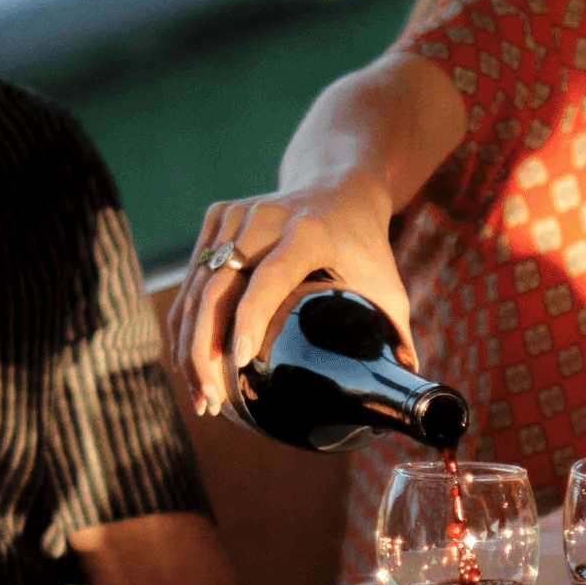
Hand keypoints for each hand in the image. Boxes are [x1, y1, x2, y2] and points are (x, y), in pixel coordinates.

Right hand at [170, 185, 410, 415]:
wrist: (339, 183)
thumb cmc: (365, 243)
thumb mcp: (387, 281)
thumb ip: (396, 334)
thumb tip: (401, 391)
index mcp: (308, 230)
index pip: (271, 275)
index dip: (251, 317)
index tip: (239, 360)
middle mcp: (265, 217)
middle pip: (219, 286)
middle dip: (206, 349)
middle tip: (213, 401)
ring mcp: (235, 215)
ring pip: (197, 287)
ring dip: (188, 345)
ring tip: (201, 396)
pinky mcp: (217, 218)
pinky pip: (192, 278)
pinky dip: (184, 323)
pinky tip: (190, 363)